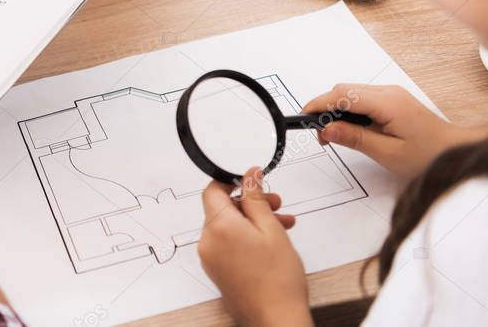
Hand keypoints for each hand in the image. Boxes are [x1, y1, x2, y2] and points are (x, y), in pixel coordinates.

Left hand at [199, 169, 311, 326]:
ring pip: (228, 227)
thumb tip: (249, 176)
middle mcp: (208, 241)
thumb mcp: (271, 228)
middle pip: (222, 209)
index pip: (212, 190)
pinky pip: (227, 244)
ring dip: (251, 221)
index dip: (232, 181)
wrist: (276, 319)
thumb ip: (257, 198)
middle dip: (249, 204)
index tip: (251, 181)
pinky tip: (269, 241)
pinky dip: (245, 237)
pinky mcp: (217, 270)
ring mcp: (210, 258)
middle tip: (274, 204)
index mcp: (218, 226)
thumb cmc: (277, 281)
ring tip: (280, 225)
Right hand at [303, 84, 487, 179]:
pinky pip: (361, 98)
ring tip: (333, 135)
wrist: (456, 151)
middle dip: (324, 108)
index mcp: (387, 103)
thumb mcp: (388, 153)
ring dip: (335, 109)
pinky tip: (349, 128)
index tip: (303, 118)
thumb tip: (327, 129)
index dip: (318, 104)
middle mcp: (388, 92)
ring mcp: (390, 94)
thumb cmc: (429, 155)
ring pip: (350, 92)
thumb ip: (355, 138)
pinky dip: (348, 110)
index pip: (342, 95)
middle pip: (343, 90)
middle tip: (321, 136)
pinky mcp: (391, 100)